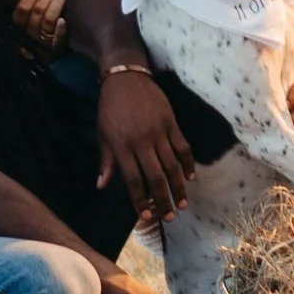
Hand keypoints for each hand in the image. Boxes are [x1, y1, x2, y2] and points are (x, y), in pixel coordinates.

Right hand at [11, 0, 67, 56]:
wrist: (56, 58)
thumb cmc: (44, 29)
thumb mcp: (31, 19)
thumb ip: (31, 6)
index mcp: (20, 28)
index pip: (21, 10)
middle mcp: (29, 36)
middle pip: (36, 13)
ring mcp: (43, 44)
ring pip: (47, 22)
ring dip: (56, 4)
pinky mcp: (56, 50)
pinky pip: (57, 39)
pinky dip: (60, 29)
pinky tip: (64, 20)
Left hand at [96, 65, 197, 220]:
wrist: (125, 76)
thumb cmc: (110, 107)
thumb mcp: (103, 134)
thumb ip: (107, 161)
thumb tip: (102, 186)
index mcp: (122, 147)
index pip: (133, 180)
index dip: (140, 200)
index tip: (146, 215)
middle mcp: (142, 142)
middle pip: (156, 177)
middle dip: (163, 200)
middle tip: (169, 217)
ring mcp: (159, 132)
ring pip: (172, 165)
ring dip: (178, 187)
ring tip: (182, 204)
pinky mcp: (171, 122)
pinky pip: (183, 146)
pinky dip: (188, 163)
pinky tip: (191, 177)